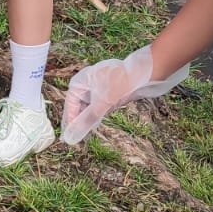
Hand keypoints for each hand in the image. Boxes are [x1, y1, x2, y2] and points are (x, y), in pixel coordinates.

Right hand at [61, 45, 189, 143]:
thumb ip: (86, 121)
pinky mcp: (107, 90)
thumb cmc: (120, 84)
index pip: (70, 104)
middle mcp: (86, 83)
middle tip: (77, 137)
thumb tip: (72, 136)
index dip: (70, 121)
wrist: (143, 74)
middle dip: (79, 120)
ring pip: (89, 106)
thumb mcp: (102, 105)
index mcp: (80, 82)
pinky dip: (98, 113)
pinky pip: (98, 104)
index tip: (69, 136)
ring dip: (89, 117)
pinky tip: (97, 122)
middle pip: (78, 105)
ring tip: (87, 131)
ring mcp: (96, 86)